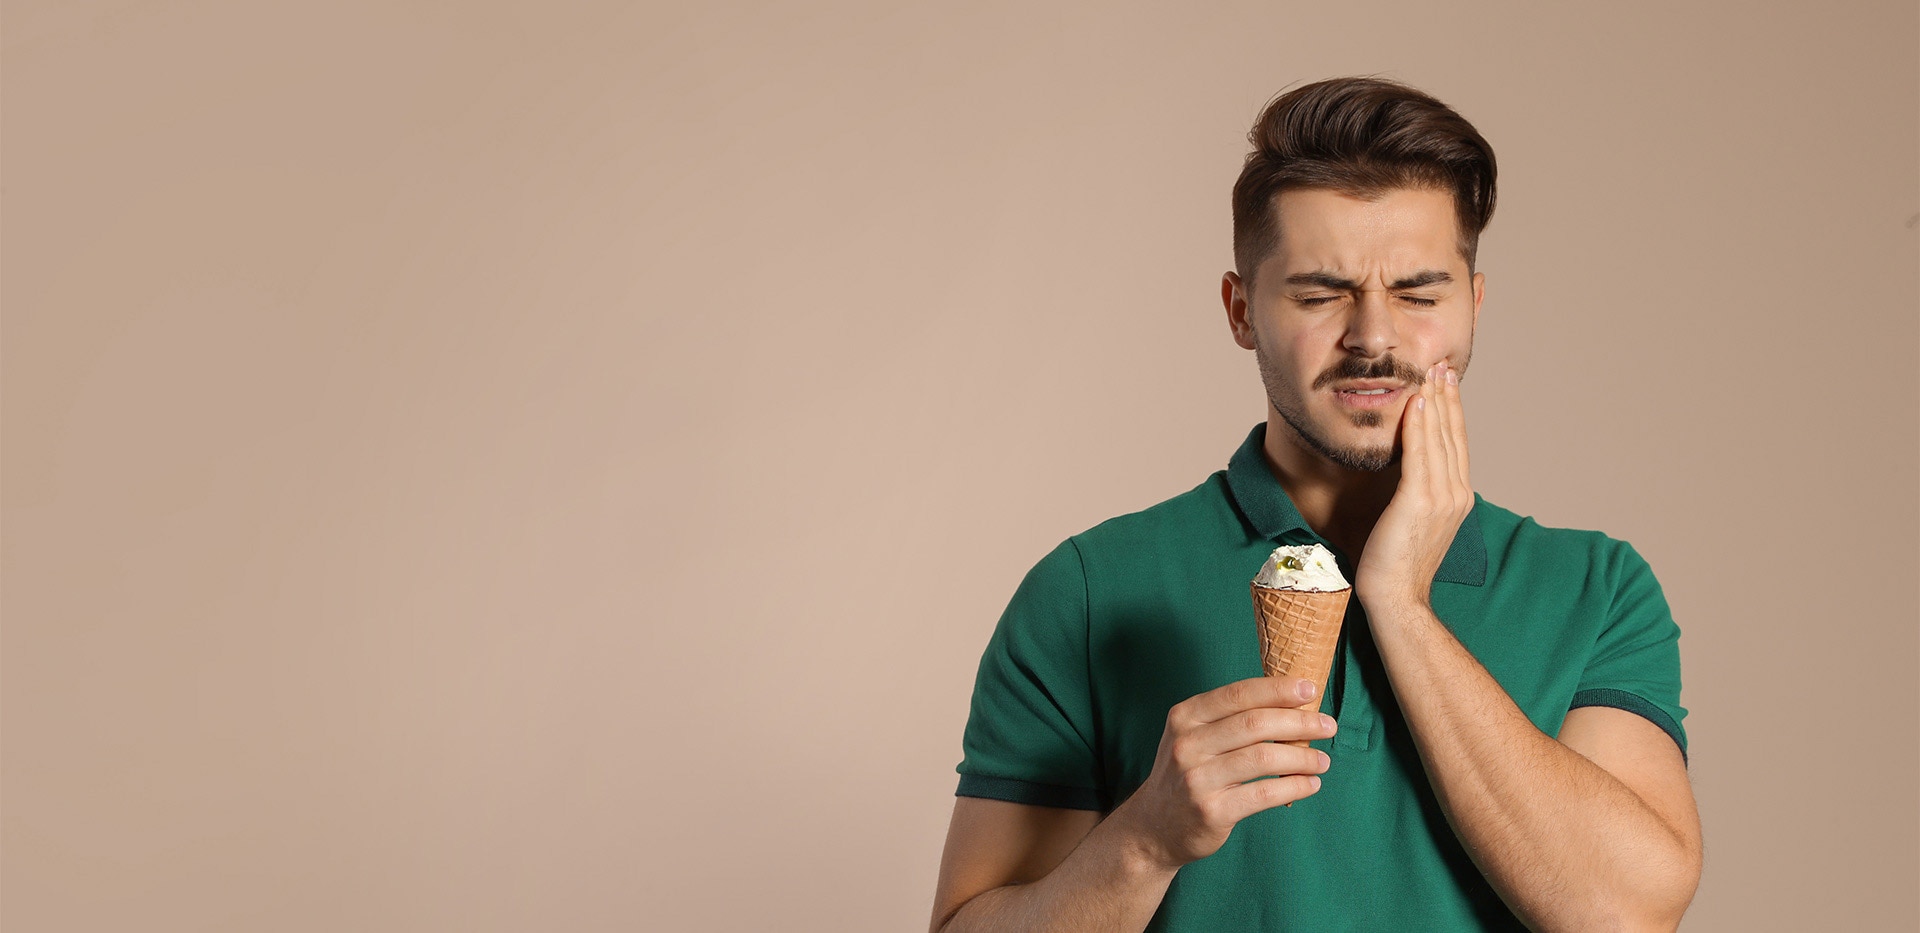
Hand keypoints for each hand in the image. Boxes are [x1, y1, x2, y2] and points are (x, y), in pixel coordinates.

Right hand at [1109, 676, 1337, 870]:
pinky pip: (1264, 794)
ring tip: (1323, 761)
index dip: (1277, 690)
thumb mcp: (1194, 737)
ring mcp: (1197, 779)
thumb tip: (1293, 705)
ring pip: (1263, 758)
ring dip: (1302, 758)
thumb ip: (1231, 720)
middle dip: (1299, 722)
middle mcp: (1187, 744)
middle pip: (1255, 724)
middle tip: (1328, 726)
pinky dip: (1294, 787)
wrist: (1154, 826)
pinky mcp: (1212, 811)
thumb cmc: (1188, 774)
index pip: (1238, 695)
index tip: (1310, 689)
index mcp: (1184, 717)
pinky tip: (1310, 784)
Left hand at [1354, 360, 1473, 613]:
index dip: (1452, 410)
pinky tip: (1415, 402)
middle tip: (1442, 364)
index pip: (1455, 444)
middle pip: (1452, 434)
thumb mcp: (1413, 520)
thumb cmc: (1396, 564)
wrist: (1397, 599)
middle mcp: (1455, 494)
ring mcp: (1441, 498)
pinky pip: (1419, 455)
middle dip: (1447, 397)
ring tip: (1429, 372)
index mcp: (1457, 498)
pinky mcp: (1418, 502)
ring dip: (1434, 401)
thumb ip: (1417, 493)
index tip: (1446, 382)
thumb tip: (1409, 470)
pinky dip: (1418, 426)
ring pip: (1438, 439)